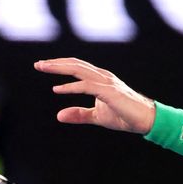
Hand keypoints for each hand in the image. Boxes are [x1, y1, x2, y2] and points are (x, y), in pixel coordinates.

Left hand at [34, 57, 155, 133]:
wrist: (145, 120)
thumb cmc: (124, 116)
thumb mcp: (97, 116)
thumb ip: (79, 114)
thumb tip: (59, 116)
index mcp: (100, 79)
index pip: (77, 67)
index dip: (60, 65)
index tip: (43, 65)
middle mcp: (103, 77)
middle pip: (76, 64)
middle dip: (56, 63)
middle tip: (37, 64)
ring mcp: (106, 83)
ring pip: (79, 71)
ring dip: (59, 68)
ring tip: (43, 68)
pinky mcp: (109, 92)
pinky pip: (87, 87)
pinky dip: (71, 87)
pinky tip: (57, 89)